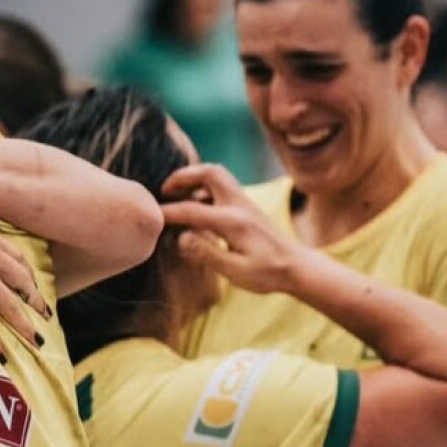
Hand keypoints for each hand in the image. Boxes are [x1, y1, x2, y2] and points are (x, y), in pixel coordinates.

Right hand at [160, 163, 307, 294]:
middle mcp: (239, 205)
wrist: (297, 267)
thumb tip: (182, 238)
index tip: (149, 218)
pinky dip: (205, 187)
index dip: (167, 212)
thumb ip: (207, 254)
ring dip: (194, 178)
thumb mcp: (236, 271)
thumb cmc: (267, 274)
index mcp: (234, 222)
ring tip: (177, 195)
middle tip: (165, 190)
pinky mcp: (246, 206)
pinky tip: (197, 206)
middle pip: (209, 172)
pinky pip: (223, 185)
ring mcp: (245, 203)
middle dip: (183, 177)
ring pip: (217, 174)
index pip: (192, 210)